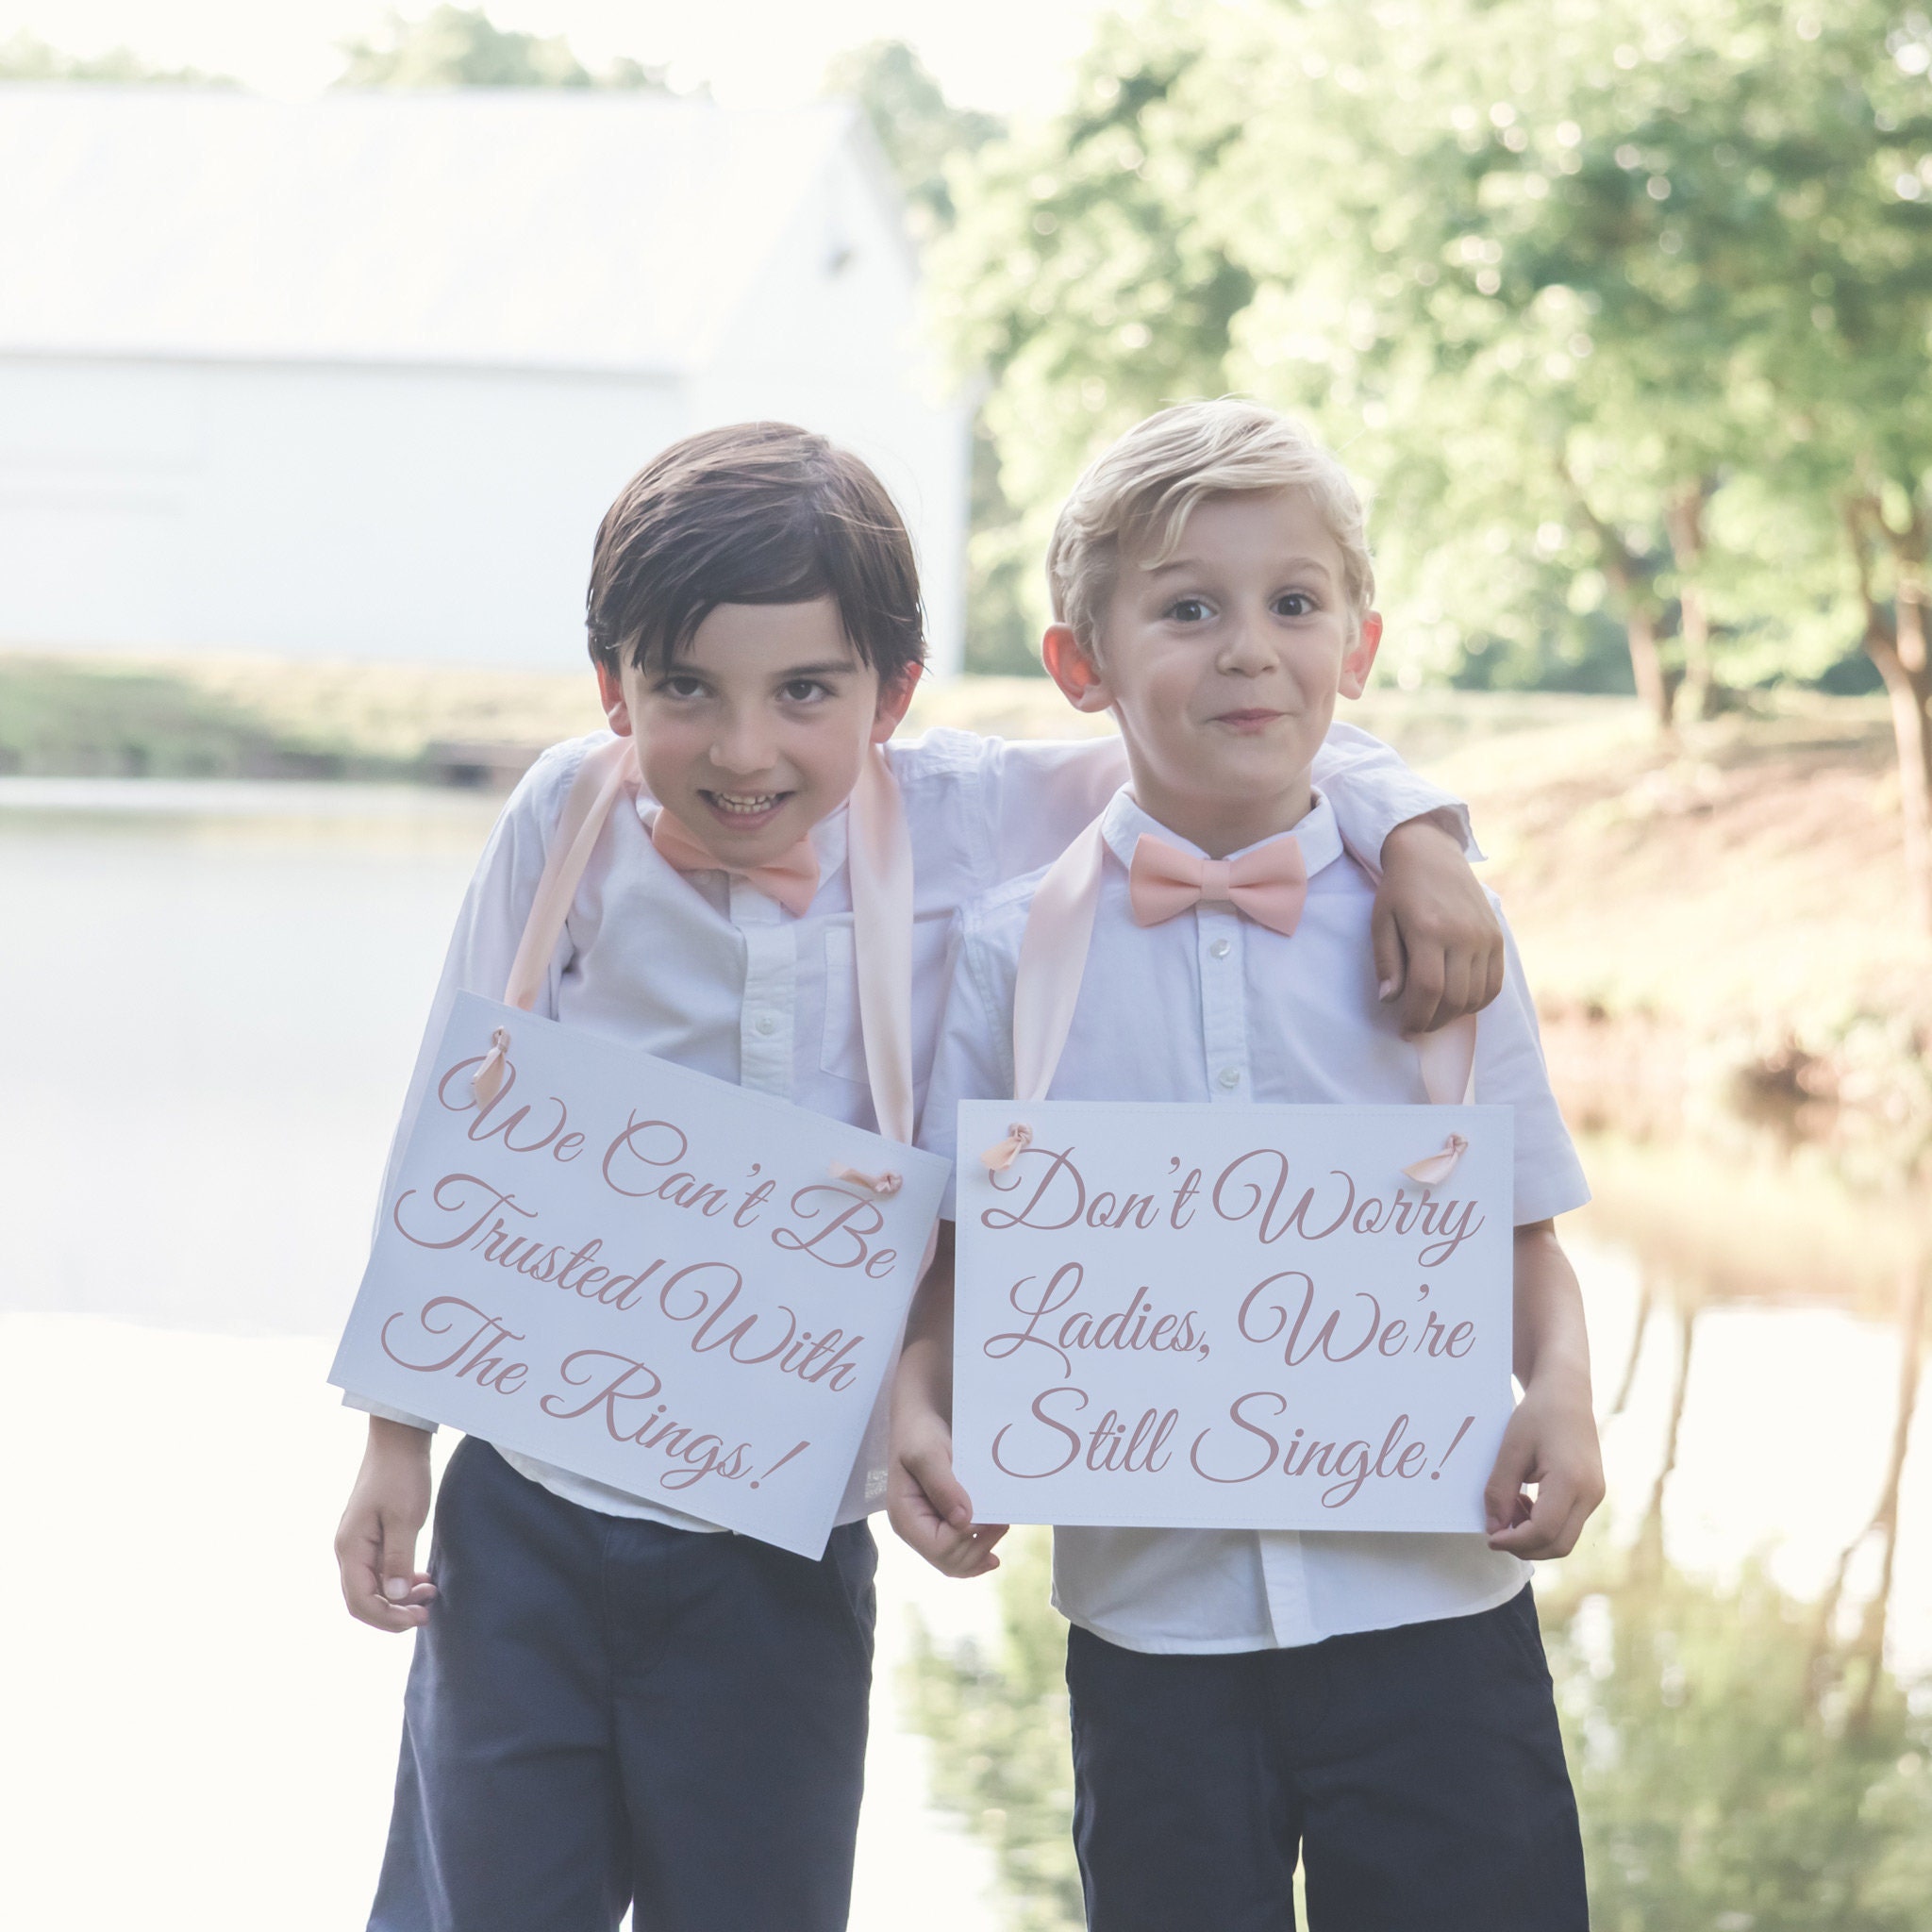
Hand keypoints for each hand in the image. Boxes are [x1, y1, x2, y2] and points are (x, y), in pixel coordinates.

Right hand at [335, 1418, 438, 1630]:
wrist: (398, 1442)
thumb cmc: (401, 1475)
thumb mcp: (405, 1518)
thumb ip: (398, 1558)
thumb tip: (394, 1596)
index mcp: (351, 1548)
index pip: (360, 1602)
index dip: (387, 1618)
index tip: (419, 1617)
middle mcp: (348, 1550)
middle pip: (363, 1599)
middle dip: (393, 1613)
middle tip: (427, 1612)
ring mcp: (358, 1544)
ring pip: (372, 1586)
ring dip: (398, 1597)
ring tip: (430, 1593)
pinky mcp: (371, 1537)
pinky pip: (379, 1570)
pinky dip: (398, 1580)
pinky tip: (421, 1578)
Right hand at [887, 1408, 1008, 1578]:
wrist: (920, 1424)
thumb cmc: (920, 1435)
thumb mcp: (928, 1453)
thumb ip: (943, 1485)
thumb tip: (963, 1520)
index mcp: (905, 1517)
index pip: (939, 1546)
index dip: (967, 1537)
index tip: (989, 1516)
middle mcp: (914, 1530)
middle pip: (949, 1561)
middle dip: (979, 1547)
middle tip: (1002, 1522)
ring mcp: (927, 1530)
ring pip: (956, 1563)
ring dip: (981, 1551)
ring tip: (1001, 1526)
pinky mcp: (941, 1525)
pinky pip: (960, 1552)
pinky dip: (978, 1552)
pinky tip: (993, 1551)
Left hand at [1372, 817, 1505, 1035]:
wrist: (1431, 854)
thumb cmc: (1399, 889)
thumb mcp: (1381, 922)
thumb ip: (1386, 962)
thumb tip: (1389, 1000)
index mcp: (1429, 930)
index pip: (1429, 989)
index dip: (1417, 1017)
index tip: (1405, 1029)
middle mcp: (1462, 935)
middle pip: (1454, 997)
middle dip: (1434, 1022)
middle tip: (1418, 1027)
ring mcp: (1485, 936)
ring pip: (1476, 995)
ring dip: (1455, 1015)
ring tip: (1435, 1016)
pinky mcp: (1497, 937)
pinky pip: (1494, 984)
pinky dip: (1478, 1002)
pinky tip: (1459, 1003)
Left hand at [1484, 1375, 1604, 1559]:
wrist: (1567, 1393)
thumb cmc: (1538, 1415)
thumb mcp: (1511, 1449)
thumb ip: (1500, 1491)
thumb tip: (1494, 1528)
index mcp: (1571, 1480)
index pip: (1544, 1531)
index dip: (1515, 1541)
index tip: (1490, 1537)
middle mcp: (1590, 1493)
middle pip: (1558, 1544)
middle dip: (1524, 1547)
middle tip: (1496, 1532)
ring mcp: (1594, 1495)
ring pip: (1564, 1537)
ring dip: (1533, 1535)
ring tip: (1509, 1508)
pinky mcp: (1591, 1493)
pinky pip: (1568, 1523)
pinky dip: (1544, 1524)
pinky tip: (1524, 1502)